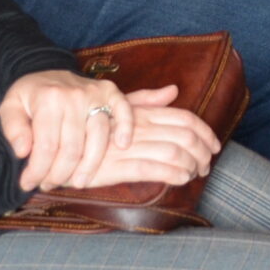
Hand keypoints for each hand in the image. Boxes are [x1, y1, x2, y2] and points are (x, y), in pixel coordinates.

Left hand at [0, 68, 134, 191]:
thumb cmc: (30, 95)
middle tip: (50, 185)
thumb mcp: (10, 107)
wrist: (47, 70)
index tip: (28, 183)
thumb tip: (23, 152)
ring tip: (78, 182)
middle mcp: (74, 96)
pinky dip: (125, 128)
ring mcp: (95, 94)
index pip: (46, 147)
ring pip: (98, 138)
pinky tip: (122, 145)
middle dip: (59, 174)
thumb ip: (13, 129)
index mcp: (48, 100)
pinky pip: (123, 111)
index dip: (37, 171)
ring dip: (88, 166)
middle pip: (72, 148)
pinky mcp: (111, 92)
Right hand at [67, 97, 220, 190]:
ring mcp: (128, 145)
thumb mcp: (116, 107)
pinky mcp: (117, 166)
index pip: (184, 118)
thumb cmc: (88, 127)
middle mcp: (138, 126)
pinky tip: (180, 179)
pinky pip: (154, 170)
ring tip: (195, 174)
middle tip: (207, 165)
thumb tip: (173, 90)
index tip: (215, 146)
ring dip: (192, 165)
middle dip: (203, 152)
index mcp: (141, 111)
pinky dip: (174, 175)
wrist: (55, 146)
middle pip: (186, 136)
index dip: (206, 132)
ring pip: (174, 153)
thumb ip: (146, 100)